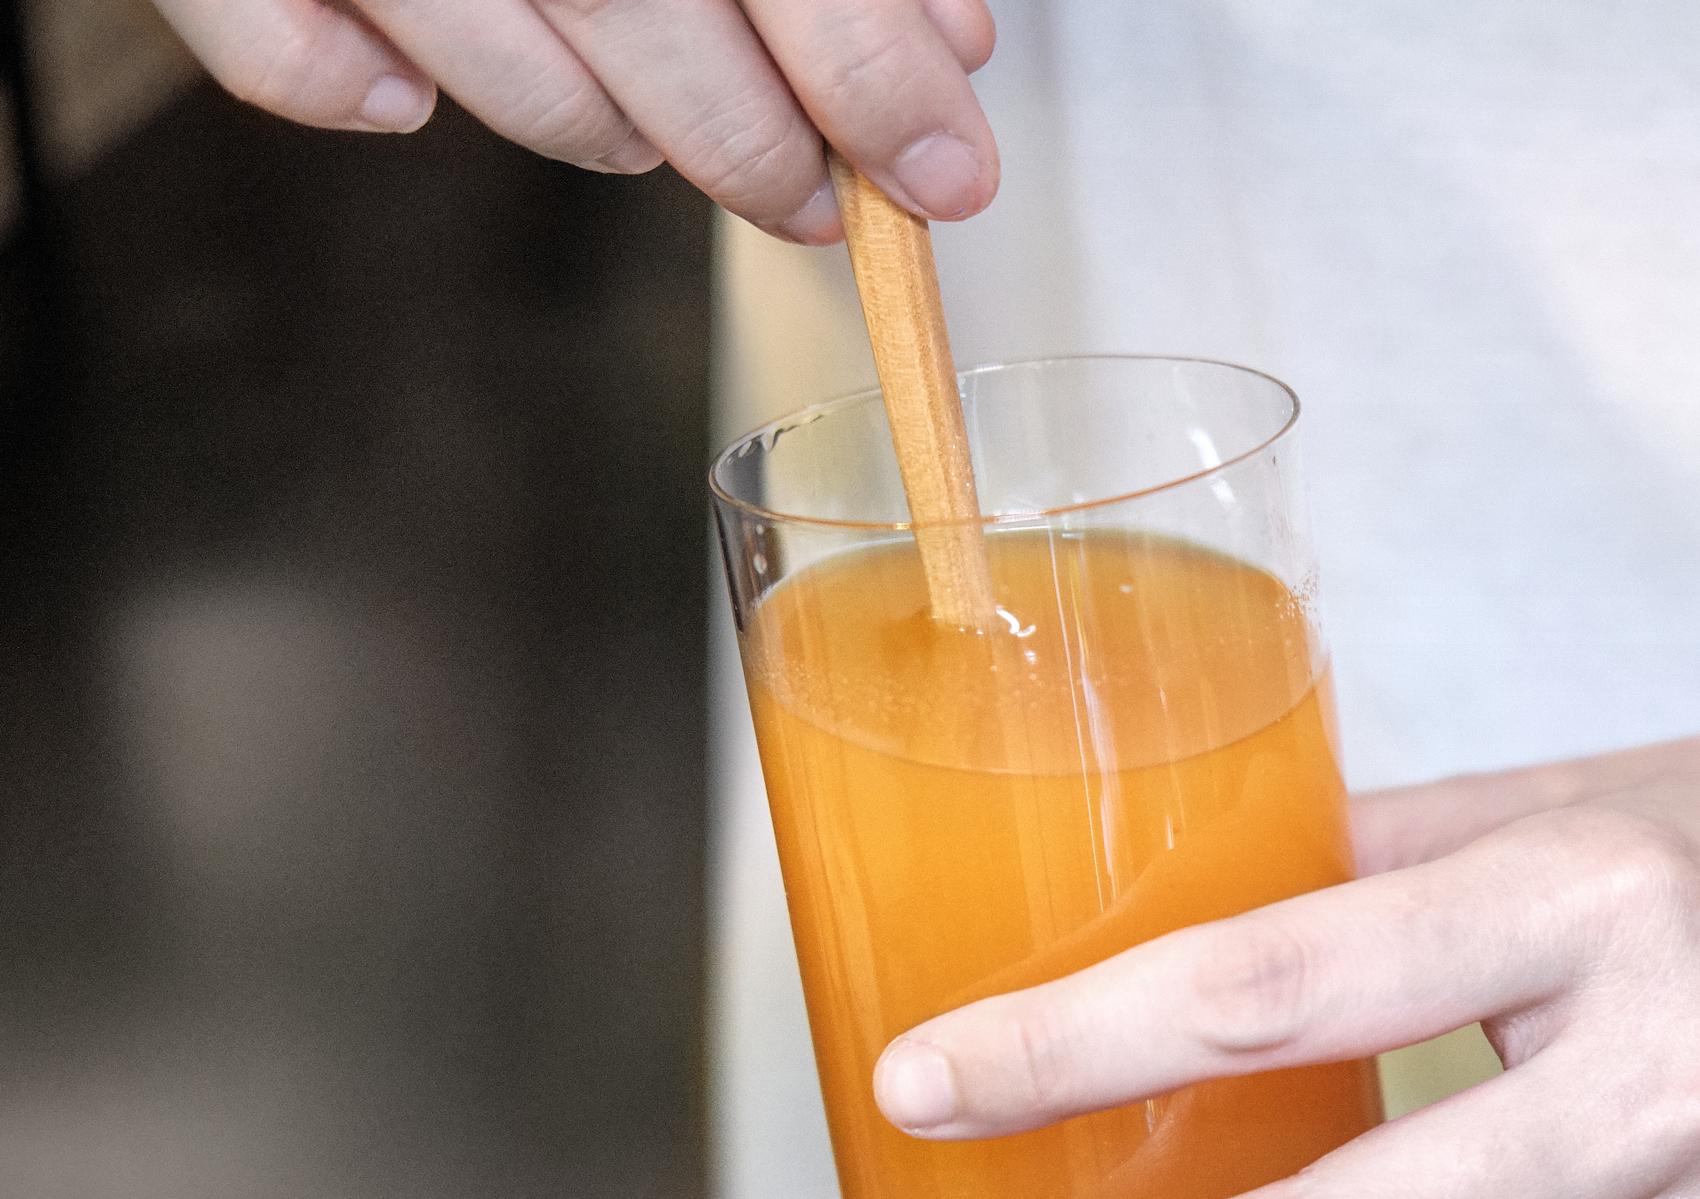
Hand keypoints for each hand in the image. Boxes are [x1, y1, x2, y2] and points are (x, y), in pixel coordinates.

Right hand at [152, 0, 998, 241]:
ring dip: (597, 130)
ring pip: (502, 67)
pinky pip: (278, 56)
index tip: (945, 172)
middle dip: (757, 144)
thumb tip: (946, 37)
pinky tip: (410, 96)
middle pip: (652, 24)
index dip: (878, 82)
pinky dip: (347, 91)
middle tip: (813, 197)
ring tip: (654, 137)